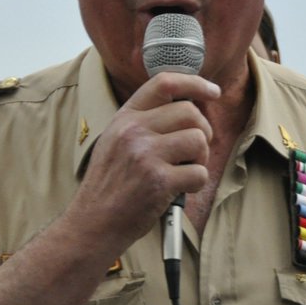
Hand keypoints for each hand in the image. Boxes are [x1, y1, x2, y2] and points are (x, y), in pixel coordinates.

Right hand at [67, 72, 217, 249]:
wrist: (93, 222)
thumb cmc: (109, 185)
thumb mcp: (115, 141)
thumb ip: (144, 123)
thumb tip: (188, 111)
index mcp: (125, 118)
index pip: (164, 83)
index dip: (195, 83)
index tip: (212, 91)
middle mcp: (134, 131)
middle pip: (190, 113)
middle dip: (202, 131)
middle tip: (194, 151)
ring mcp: (146, 155)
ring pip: (198, 140)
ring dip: (200, 158)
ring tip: (184, 171)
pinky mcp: (159, 181)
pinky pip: (199, 173)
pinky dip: (196, 183)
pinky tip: (180, 189)